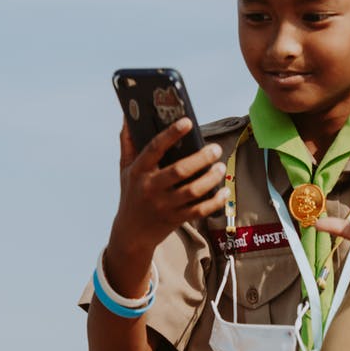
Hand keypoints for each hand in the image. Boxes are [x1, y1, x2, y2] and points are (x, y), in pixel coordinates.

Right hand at [107, 117, 228, 266]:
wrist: (131, 233)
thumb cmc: (131, 194)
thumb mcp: (125, 169)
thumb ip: (128, 143)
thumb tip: (129, 117)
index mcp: (139, 171)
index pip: (155, 149)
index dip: (171, 134)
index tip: (187, 122)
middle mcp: (150, 188)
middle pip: (178, 171)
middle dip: (200, 158)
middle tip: (215, 149)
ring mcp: (164, 205)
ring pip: (192, 191)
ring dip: (210, 178)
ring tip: (220, 167)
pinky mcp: (176, 219)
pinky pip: (199, 210)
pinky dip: (215, 202)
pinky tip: (224, 191)